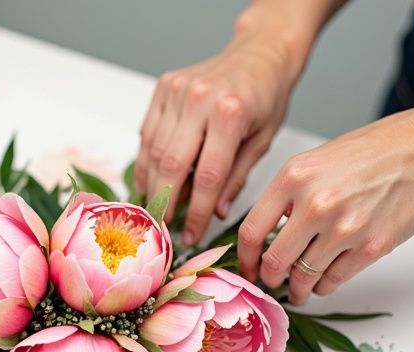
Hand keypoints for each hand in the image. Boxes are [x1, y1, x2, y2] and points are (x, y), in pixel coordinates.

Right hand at [135, 37, 297, 244]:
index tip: (190, 236)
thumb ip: (236, 178)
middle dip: (165, 203)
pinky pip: (148, 132)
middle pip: (171, 164)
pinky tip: (151, 180)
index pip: (207, 176)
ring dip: (152, 184)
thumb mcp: (263, 141)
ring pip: (153, 150)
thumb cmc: (266, 96)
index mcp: (230, 114)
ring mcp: (178, 91)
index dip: (195, 211)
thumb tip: (215, 213)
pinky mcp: (164, 87)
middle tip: (163, 229)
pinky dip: (147, 159)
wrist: (259, 53)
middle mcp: (200, 100)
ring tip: (155, 209)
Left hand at [237, 106, 413, 304]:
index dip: (244, 259)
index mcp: (293, 177)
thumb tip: (268, 231)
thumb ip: (288, 194)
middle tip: (271, 283)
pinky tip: (322, 283)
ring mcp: (343, 227)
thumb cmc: (375, 151)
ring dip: (298, 289)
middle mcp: (314, 203)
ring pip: (304, 277)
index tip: (245, 270)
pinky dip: (324, 286)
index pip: (251, 231)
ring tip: (298, 289)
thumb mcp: (316, 161)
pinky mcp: (371, 246)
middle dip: (269, 279)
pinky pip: (334, 280)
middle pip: (274, 261)